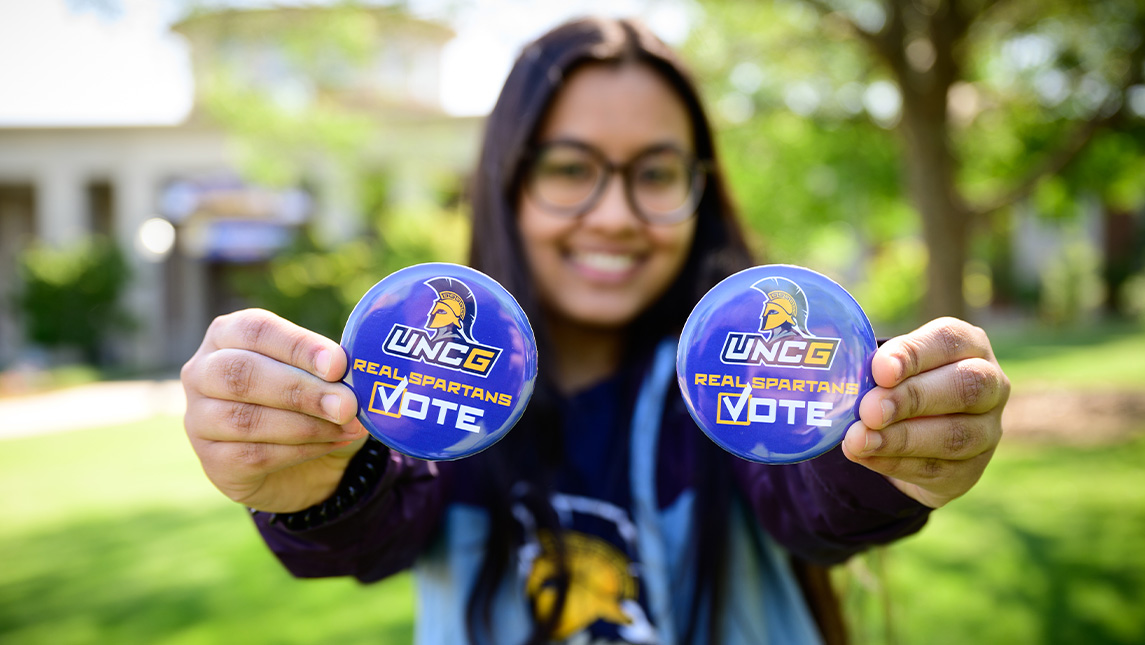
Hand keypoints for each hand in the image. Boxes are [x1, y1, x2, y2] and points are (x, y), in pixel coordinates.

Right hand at [181, 309, 367, 512]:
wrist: (311, 464)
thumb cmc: (314, 403)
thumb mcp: (327, 378)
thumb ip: (333, 370)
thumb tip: (349, 374)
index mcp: (228, 335)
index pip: (256, 330)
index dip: (298, 346)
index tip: (338, 364)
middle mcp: (202, 373)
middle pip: (241, 374)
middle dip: (300, 389)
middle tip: (347, 404)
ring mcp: (200, 420)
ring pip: (245, 419)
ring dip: (306, 424)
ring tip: (348, 426)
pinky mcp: (213, 462)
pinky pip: (254, 455)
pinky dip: (301, 450)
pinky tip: (332, 443)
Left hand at [842, 317, 1008, 507]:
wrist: (915, 437)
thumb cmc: (896, 384)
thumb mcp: (889, 367)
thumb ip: (874, 369)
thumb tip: (838, 375)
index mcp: (969, 346)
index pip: (949, 340)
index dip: (914, 354)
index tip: (880, 369)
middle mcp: (990, 386)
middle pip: (964, 388)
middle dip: (912, 398)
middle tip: (869, 409)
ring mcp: (986, 431)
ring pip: (953, 435)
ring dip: (900, 438)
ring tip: (858, 439)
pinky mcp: (970, 470)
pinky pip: (936, 468)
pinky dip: (894, 462)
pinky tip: (865, 455)